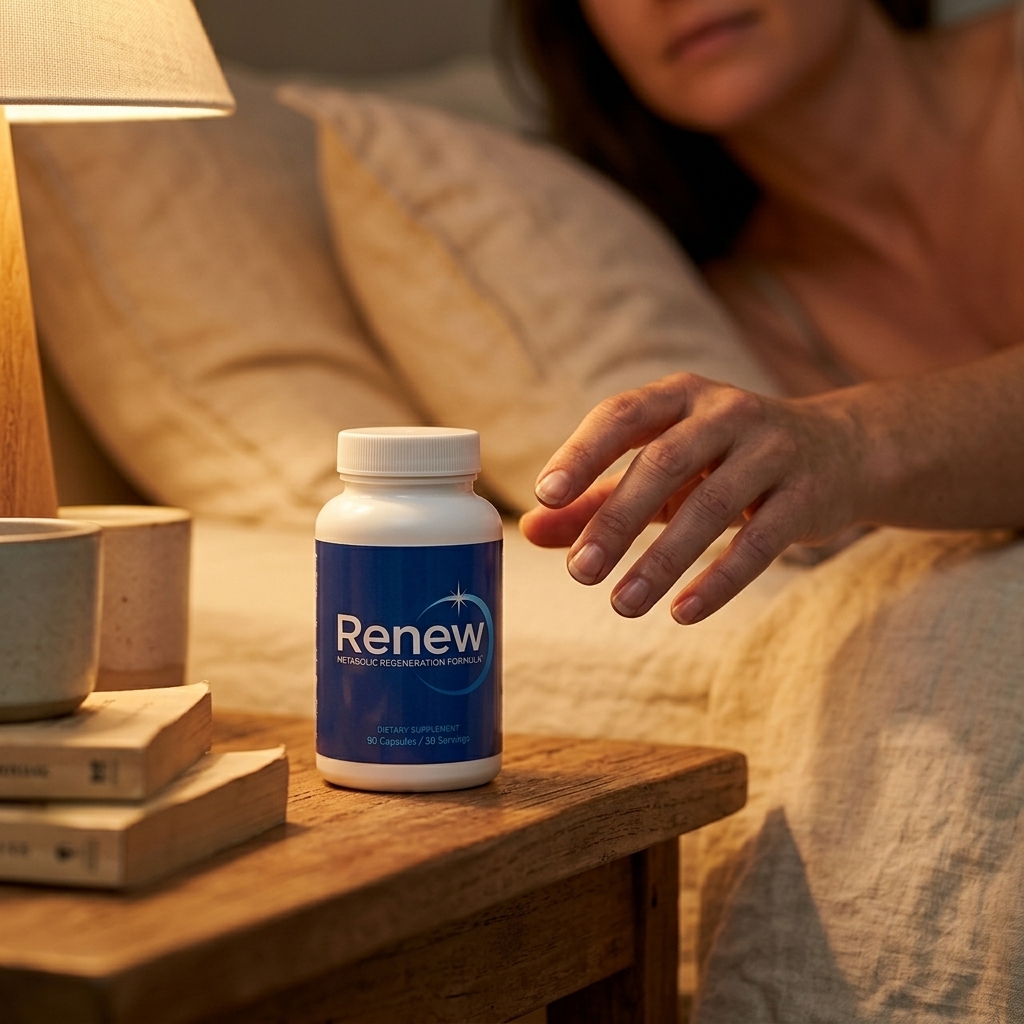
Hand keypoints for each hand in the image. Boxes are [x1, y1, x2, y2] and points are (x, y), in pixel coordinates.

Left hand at [519, 372, 864, 622]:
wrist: (841, 450)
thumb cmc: (724, 460)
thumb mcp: (662, 467)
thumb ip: (595, 497)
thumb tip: (528, 529)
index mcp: (680, 398)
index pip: (621, 416)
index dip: (581, 453)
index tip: (544, 496)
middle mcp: (726, 413)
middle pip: (663, 463)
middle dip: (617, 520)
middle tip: (580, 571)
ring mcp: (772, 450)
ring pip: (711, 506)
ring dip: (662, 560)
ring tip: (622, 605)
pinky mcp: (808, 496)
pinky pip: (759, 542)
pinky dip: (720, 579)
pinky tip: (683, 612)